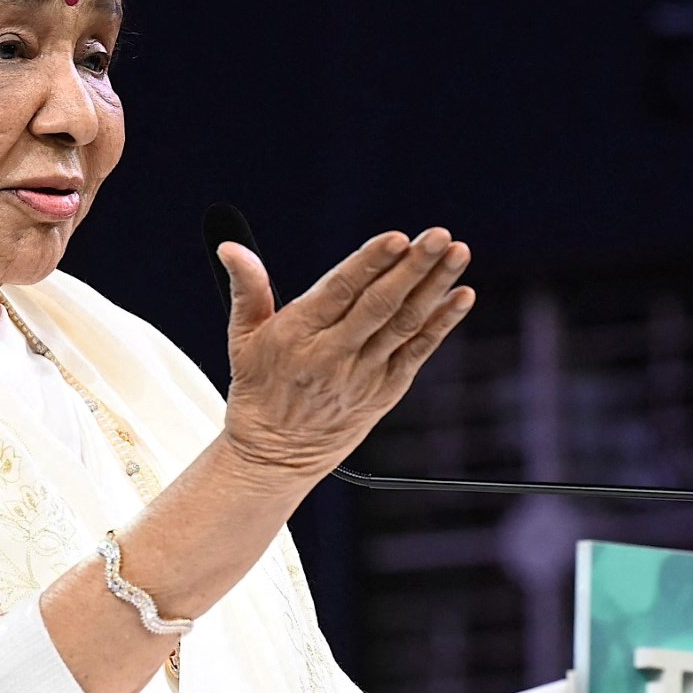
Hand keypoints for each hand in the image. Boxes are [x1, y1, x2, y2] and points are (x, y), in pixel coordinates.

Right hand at [215, 227, 473, 481]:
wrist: (276, 457)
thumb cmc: (259, 390)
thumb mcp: (242, 339)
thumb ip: (247, 288)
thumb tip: (231, 248)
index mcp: (297, 336)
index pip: (339, 292)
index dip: (370, 263)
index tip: (397, 238)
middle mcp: (334, 356)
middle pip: (380, 305)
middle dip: (413, 268)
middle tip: (439, 236)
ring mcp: (364, 375)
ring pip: (405, 324)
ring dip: (435, 287)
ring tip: (457, 253)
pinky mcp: (386, 391)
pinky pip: (418, 352)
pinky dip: (442, 323)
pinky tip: (462, 295)